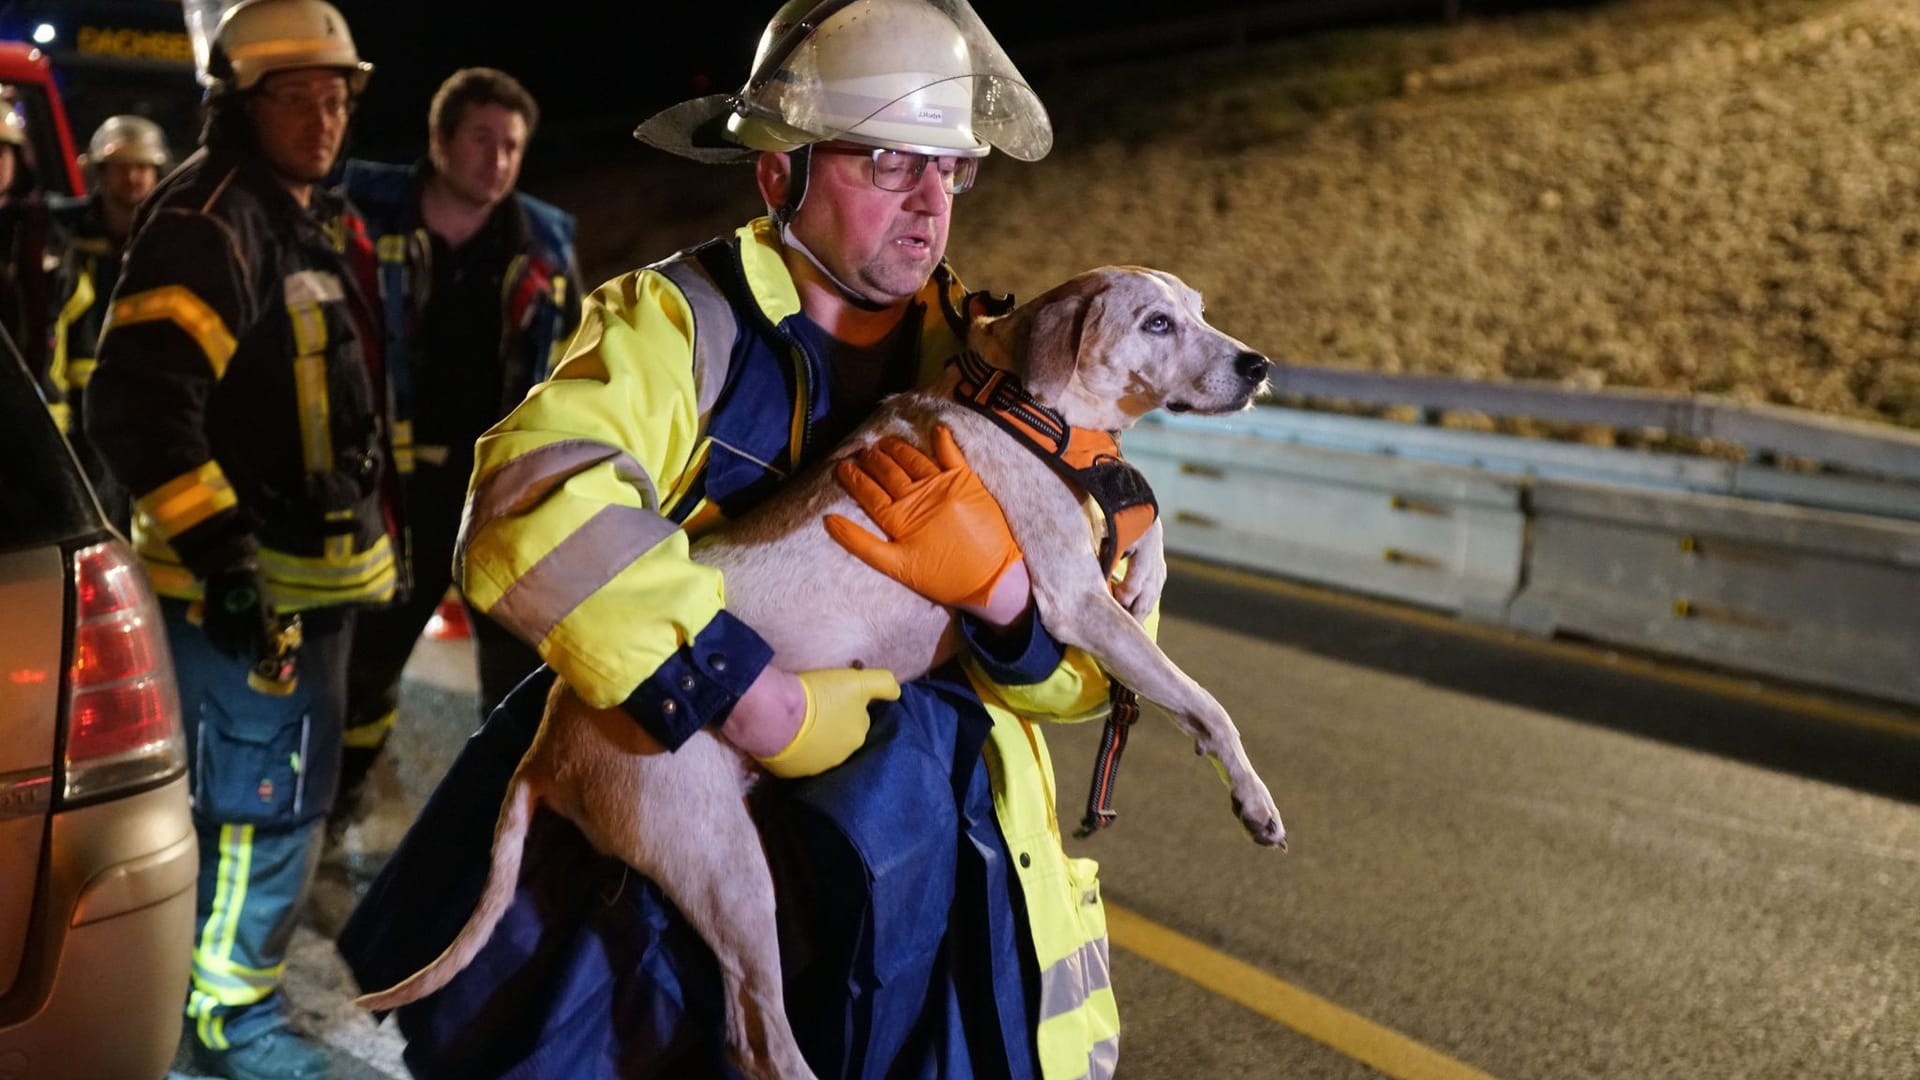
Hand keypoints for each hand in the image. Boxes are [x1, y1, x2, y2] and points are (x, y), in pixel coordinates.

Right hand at [200, 564, 272, 661]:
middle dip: (248, 653)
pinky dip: (217, 646)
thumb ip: (270, 616)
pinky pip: (212, 637)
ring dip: (232, 653)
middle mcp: (240, 624)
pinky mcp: (210, 618)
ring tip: (236, 657)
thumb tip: (273, 630)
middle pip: (244, 647)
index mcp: (257, 618)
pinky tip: (222, 650)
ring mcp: (223, 622)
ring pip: (227, 645)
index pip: (260, 644)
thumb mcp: (267, 599)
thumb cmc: (253, 583)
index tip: (263, 656)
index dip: (262, 653)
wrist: (228, 568)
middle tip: (250, 656)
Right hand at [736, 666, 899, 778]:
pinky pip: (796, 759)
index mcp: (857, 736)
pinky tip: (785, 735)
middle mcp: (841, 757)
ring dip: (812, 738)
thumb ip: (882, 684)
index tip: (832, 698)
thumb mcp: (856, 681)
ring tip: (798, 721)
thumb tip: (897, 693)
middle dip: (831, 726)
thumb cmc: (817, 695)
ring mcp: (815, 767)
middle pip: (839, 737)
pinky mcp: (792, 773)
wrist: (775, 714)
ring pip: (818, 749)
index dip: (846, 708)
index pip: (857, 721)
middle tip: (815, 709)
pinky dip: (793, 749)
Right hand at [824, 425, 1024, 618]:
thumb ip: (861, 543)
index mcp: (900, 518)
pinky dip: (944, 440)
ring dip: (897, 448)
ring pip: (913, 460)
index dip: (854, 478)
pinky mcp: (968, 482)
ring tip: (885, 442)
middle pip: (889, 472)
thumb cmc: (943, 578)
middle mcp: (919, 496)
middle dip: (872, 460)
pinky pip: (952, 455)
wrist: (991, 579)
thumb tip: (829, 520)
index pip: (870, 492)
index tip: (842, 466)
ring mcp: (944, 486)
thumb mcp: (897, 568)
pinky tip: (937, 429)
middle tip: (862, 451)